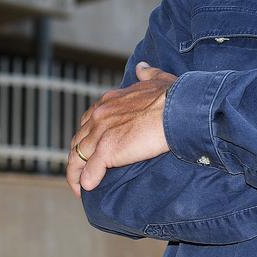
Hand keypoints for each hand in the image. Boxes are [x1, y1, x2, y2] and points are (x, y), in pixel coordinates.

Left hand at [66, 62, 175, 197]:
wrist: (180, 109)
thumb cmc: (175, 96)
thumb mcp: (158, 79)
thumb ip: (147, 74)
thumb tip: (141, 67)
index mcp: (110, 100)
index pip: (89, 120)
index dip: (87, 135)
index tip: (91, 147)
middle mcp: (101, 114)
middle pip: (79, 139)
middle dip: (77, 155)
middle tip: (81, 170)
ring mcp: (102, 132)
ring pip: (78, 156)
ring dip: (76, 173)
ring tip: (80, 187)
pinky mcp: (107, 150)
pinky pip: (89, 170)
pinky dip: (86, 180)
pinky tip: (87, 189)